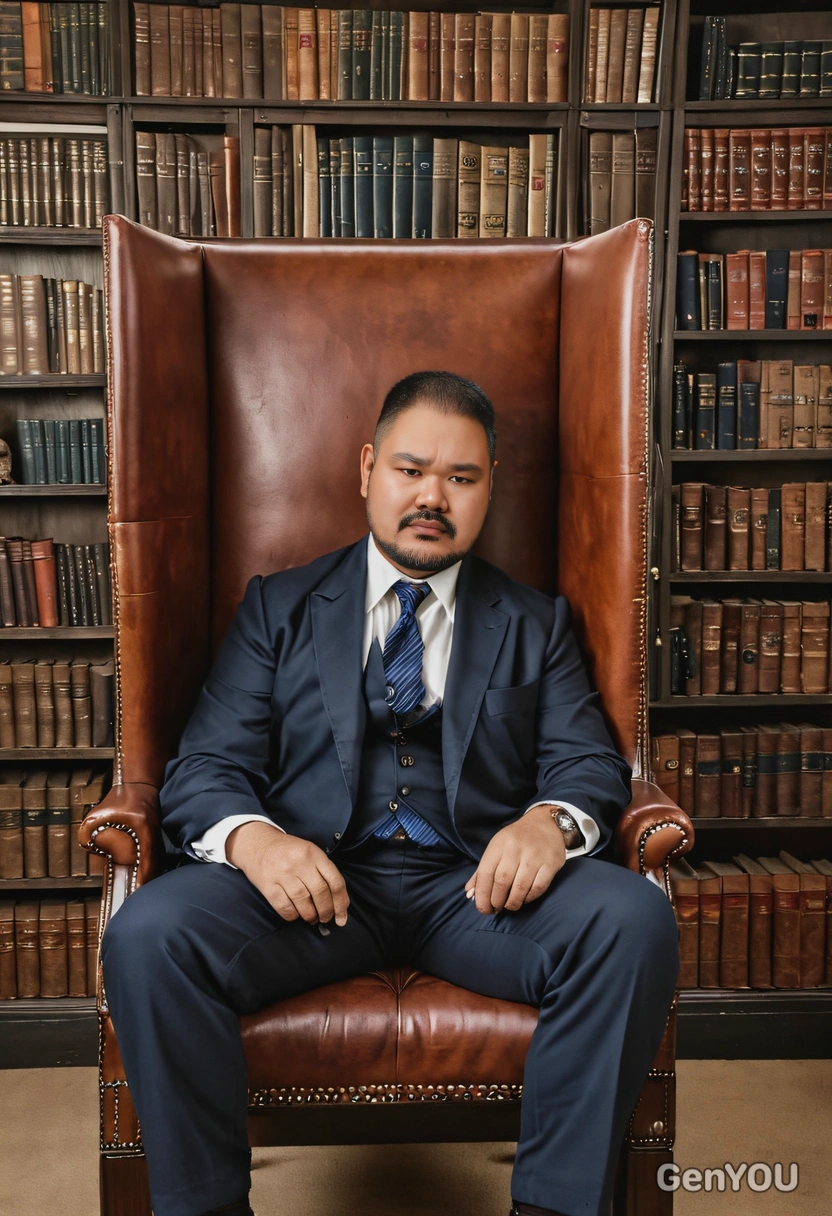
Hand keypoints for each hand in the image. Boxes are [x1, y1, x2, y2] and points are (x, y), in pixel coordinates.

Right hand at [226, 821, 349, 926]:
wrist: (257, 843)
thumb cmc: (287, 850)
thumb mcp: (309, 851)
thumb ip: (322, 871)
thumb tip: (337, 902)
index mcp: (314, 853)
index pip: (335, 881)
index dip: (341, 903)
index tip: (342, 917)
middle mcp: (299, 862)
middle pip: (321, 893)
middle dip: (326, 912)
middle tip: (326, 919)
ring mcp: (283, 873)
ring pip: (304, 902)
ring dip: (310, 916)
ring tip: (311, 918)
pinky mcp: (268, 885)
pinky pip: (285, 907)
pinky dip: (293, 916)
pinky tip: (295, 915)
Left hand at [464, 805, 566, 914]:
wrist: (545, 823)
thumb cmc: (516, 839)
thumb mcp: (496, 848)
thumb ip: (481, 871)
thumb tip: (470, 894)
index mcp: (499, 844)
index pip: (485, 872)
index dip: (482, 895)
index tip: (483, 908)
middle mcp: (515, 848)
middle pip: (502, 881)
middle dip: (496, 901)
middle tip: (496, 909)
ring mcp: (534, 855)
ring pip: (520, 887)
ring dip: (512, 902)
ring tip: (509, 906)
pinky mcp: (551, 863)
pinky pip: (538, 887)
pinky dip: (529, 898)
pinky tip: (525, 899)